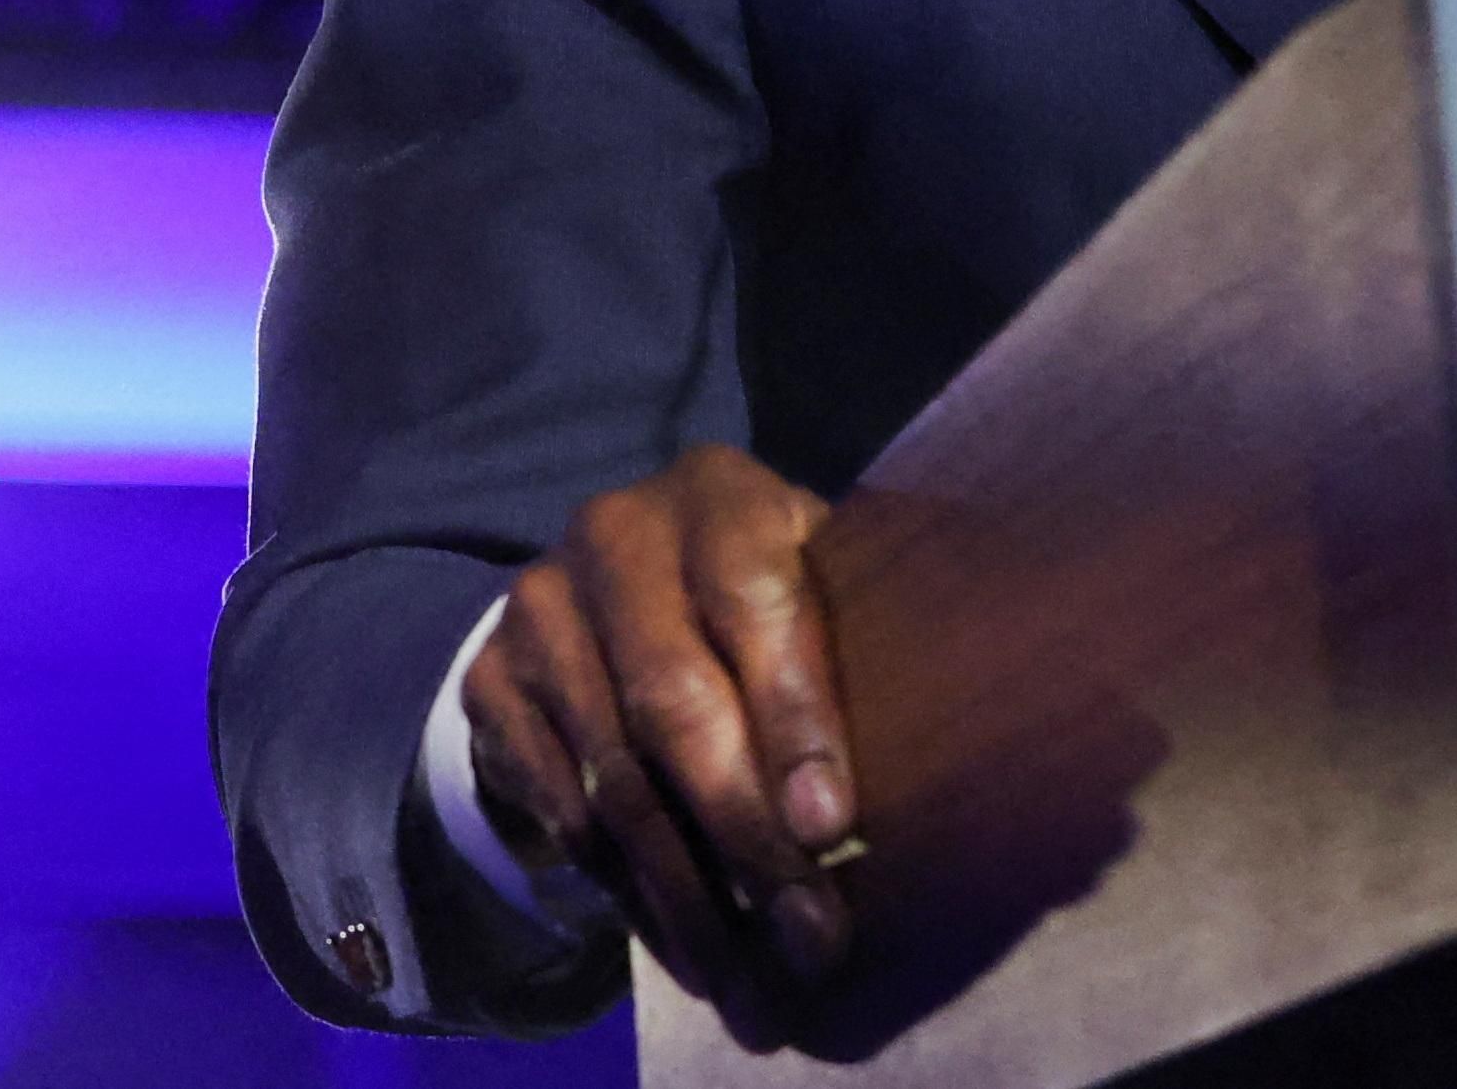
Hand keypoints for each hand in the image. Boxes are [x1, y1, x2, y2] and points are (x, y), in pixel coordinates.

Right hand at [462, 443, 858, 1044]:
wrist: (614, 582)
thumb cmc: (766, 587)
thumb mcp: (817, 574)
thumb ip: (863, 629)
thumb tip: (968, 725)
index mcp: (719, 491)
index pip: (755, 596)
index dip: (795, 713)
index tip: (834, 824)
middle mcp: (615, 535)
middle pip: (674, 701)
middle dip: (746, 832)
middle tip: (805, 929)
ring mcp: (537, 608)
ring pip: (613, 774)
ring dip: (686, 887)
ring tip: (751, 966)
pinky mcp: (488, 682)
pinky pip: (557, 805)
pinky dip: (622, 882)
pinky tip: (680, 935)